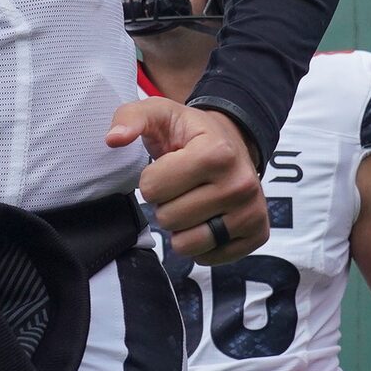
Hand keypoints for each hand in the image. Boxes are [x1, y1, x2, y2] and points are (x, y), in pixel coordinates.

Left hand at [107, 99, 264, 262]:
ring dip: (180, 227)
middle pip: (168, 218)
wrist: (235, 141)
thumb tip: (114, 138)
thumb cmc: (192, 132)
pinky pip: (209, 257)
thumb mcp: (160, 113)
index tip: (167, 167)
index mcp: (216, 153)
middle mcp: (239, 184)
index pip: (152, 188)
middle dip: (165, 203)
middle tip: (181, 186)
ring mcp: (251, 212)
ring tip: (191, 203)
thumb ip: (130, 118)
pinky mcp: (257, 233)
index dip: (151, 179)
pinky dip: (200, 244)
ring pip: (187, 244)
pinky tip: (207, 218)